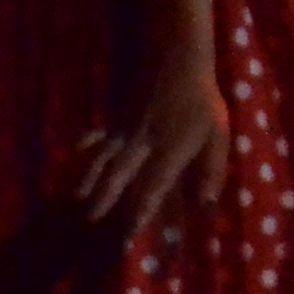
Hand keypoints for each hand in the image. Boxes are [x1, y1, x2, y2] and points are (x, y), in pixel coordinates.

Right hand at [71, 53, 229, 240]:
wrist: (180, 60)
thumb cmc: (203, 101)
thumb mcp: (218, 135)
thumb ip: (213, 171)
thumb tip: (208, 206)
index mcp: (170, 152)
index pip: (153, 188)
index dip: (141, 211)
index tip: (128, 233)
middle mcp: (143, 145)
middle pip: (120, 176)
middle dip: (105, 200)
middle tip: (89, 222)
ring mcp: (127, 130)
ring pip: (104, 158)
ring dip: (90, 178)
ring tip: (77, 199)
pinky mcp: (120, 116)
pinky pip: (101, 132)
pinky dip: (87, 140)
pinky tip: (75, 149)